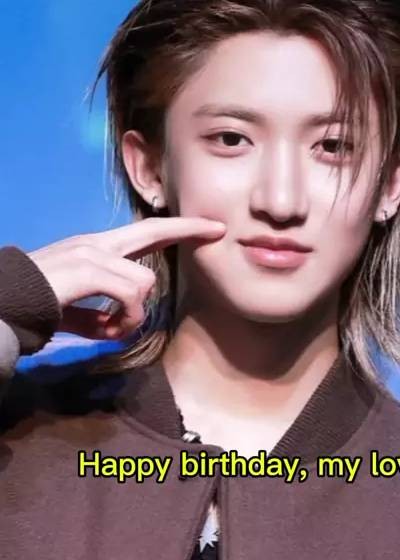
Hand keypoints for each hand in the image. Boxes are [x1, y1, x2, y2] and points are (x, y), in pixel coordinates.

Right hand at [28, 217, 225, 339]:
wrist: (2, 304)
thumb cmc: (35, 306)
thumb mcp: (73, 311)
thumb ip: (98, 315)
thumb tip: (117, 328)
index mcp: (94, 249)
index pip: (143, 232)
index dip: (175, 229)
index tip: (206, 228)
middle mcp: (96, 244)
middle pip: (153, 229)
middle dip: (188, 229)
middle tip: (218, 231)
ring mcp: (91, 253)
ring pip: (145, 281)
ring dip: (134, 315)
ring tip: (111, 331)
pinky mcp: (88, 270)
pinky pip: (132, 296)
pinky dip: (125, 320)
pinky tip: (106, 331)